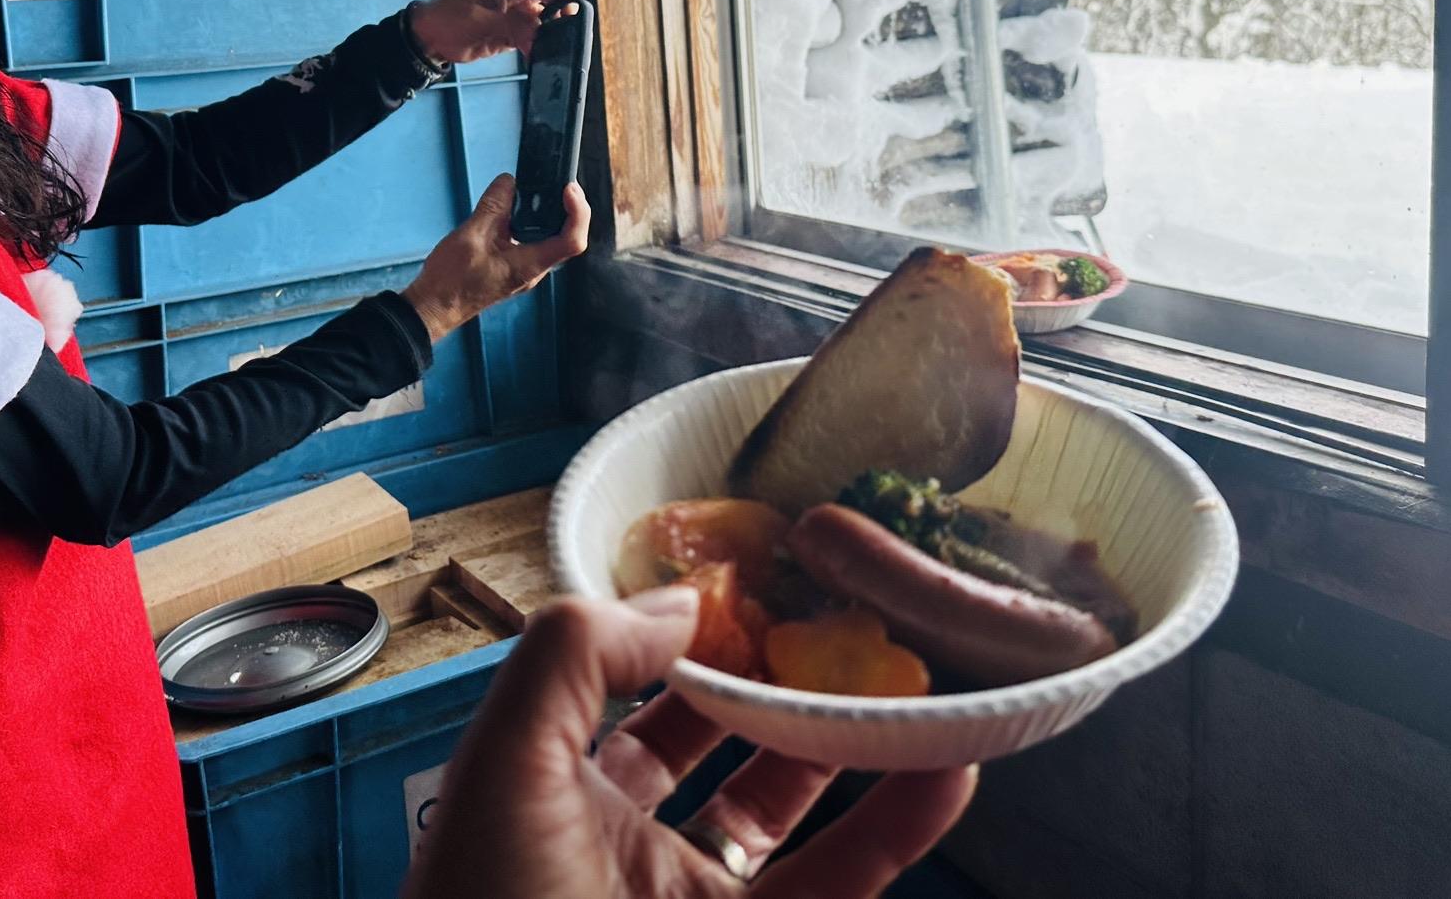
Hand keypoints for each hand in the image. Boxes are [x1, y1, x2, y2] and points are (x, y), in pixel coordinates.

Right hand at [401, 175, 589, 341]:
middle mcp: (534, 268)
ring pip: (549, 237)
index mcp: (530, 264)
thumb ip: (494, 206)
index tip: (568, 188)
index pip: (572, 240)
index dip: (578, 211)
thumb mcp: (471, 235)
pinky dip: (530, 220)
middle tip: (558, 180)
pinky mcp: (513, 265)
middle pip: (566, 235)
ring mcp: (524, 268)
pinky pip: (532, 240)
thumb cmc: (451, 281)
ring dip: (549, 212)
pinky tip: (515, 207)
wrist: (434, 307)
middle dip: (567, 205)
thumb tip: (508, 181)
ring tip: (540, 188)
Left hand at [402, 588, 976, 898]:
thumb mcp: (503, 770)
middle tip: (845, 618)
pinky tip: (946, 767)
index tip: (759, 581)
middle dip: (779, 682)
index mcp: (554, 794)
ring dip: (855, 746)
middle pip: (721, 745)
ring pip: (793, 812)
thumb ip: (574, 661)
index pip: (632, 695)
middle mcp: (627, 845)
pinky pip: (842, 882)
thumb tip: (678, 602)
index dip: (690, 637)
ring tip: (913, 674)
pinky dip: (899, 827)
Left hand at [408, 0, 577, 64]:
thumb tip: (539, 34)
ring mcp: (515, 9)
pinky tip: (534, 53)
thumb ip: (513, 26)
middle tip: (558, 37)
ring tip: (546, 48)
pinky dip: (536, 44)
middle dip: (557, 18)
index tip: (573, 16)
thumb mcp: (480, 23)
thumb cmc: (446, 21)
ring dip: (547, 34)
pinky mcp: (513, 26)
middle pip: (551, 0)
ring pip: (545, 20)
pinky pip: (534, 34)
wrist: (429, 37)